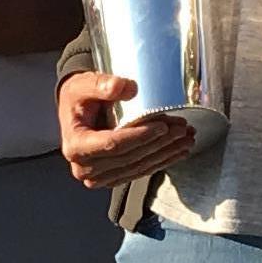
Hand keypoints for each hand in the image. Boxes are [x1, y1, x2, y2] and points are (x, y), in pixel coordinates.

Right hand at [61, 69, 195, 187]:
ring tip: (186, 138)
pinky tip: (178, 151)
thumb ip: (101, 84)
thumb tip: (128, 87)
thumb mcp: (83, 85)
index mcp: (76, 145)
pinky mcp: (112, 178)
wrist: (75, 112)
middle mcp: (84, 167)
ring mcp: (98, 177)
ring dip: (165, 153)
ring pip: (138, 167)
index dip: (140, 136)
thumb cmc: (77, 98)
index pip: (112, 144)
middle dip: (159, 144)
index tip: (161, 126)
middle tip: (181, 129)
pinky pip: (140, 171)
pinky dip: (161, 161)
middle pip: (129, 158)